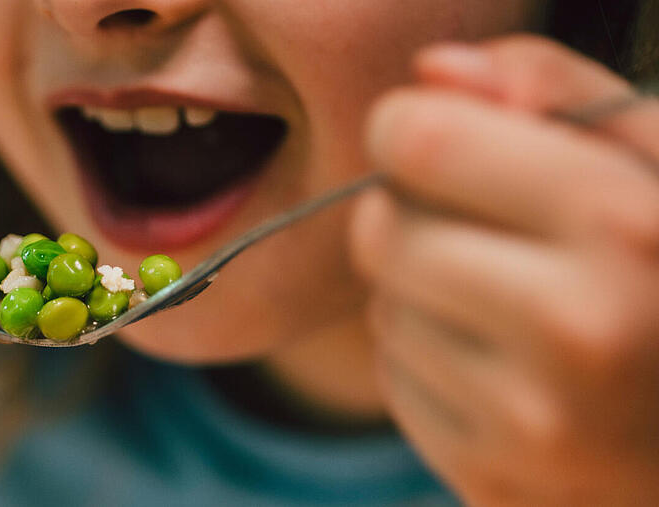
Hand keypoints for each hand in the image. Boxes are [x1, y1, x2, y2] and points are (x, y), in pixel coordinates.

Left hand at [351, 35, 658, 505]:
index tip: (435, 140)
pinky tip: (505, 365)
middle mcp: (576, 328)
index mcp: (624, 226)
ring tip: (512, 305)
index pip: (421, 142)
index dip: (410, 130)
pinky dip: (429, 362)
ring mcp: (529, 418)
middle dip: (412, 217)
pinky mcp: (489, 476)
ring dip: (422, 294)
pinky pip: (395, 379)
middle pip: (380, 229)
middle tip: (485, 231)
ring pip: (381, 308)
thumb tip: (434, 72)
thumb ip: (554, 88)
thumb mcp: (655, 157)